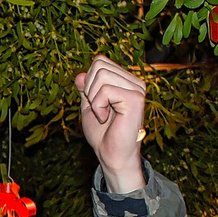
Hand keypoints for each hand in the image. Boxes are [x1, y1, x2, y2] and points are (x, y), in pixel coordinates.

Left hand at [74, 56, 146, 193]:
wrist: (111, 155)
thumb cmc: (102, 134)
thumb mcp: (89, 106)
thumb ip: (86, 89)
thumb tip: (80, 74)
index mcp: (125, 81)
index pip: (100, 61)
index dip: (89, 80)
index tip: (94, 102)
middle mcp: (134, 82)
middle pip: (99, 64)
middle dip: (89, 88)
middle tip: (98, 109)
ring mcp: (137, 89)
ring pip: (102, 75)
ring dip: (94, 98)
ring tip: (102, 114)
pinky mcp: (136, 98)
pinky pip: (105, 90)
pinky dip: (98, 106)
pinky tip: (106, 118)